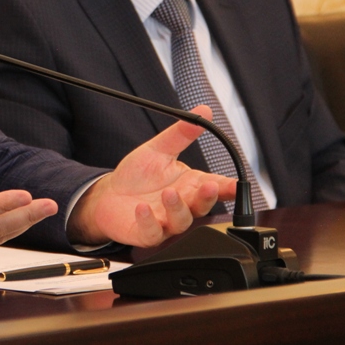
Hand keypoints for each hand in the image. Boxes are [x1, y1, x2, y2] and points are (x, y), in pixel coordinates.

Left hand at [67, 105, 236, 246]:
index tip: (236, 184)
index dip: (228, 187)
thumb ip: (181, 134)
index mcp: (189, 185)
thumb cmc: (137, 175)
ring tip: (168, 193)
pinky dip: (149, 221)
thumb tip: (203, 111)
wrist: (108, 195)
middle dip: (207, 198)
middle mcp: (182, 205)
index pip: (215, 186)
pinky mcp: (146, 233)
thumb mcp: (158, 149)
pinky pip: (151, 232)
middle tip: (209, 187)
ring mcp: (165, 221)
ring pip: (180, 221)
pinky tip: (142, 209)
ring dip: (177, 208)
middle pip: (202, 206)